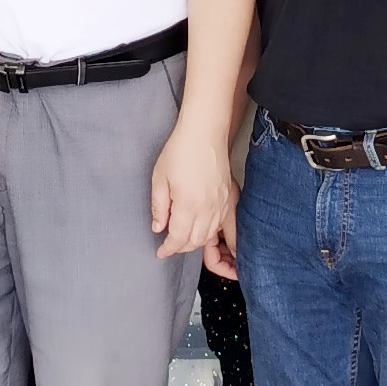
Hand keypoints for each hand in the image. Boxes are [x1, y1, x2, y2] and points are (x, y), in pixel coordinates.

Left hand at [151, 119, 236, 262]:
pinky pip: (221, 225)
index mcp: (189, 205)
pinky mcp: (229, 198)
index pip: (178, 238)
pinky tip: (200, 227)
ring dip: (195, 242)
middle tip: (169, 245)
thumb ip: (159, 207)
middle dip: (181, 248)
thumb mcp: (159, 178)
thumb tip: (158, 227)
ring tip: (183, 237)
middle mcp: (208, 209)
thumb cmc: (180, 151)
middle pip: (195, 241)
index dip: (168, 249)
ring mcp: (221, 204)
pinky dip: (210, 232)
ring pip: (209, 236)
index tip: (161, 252)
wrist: (205, 133)